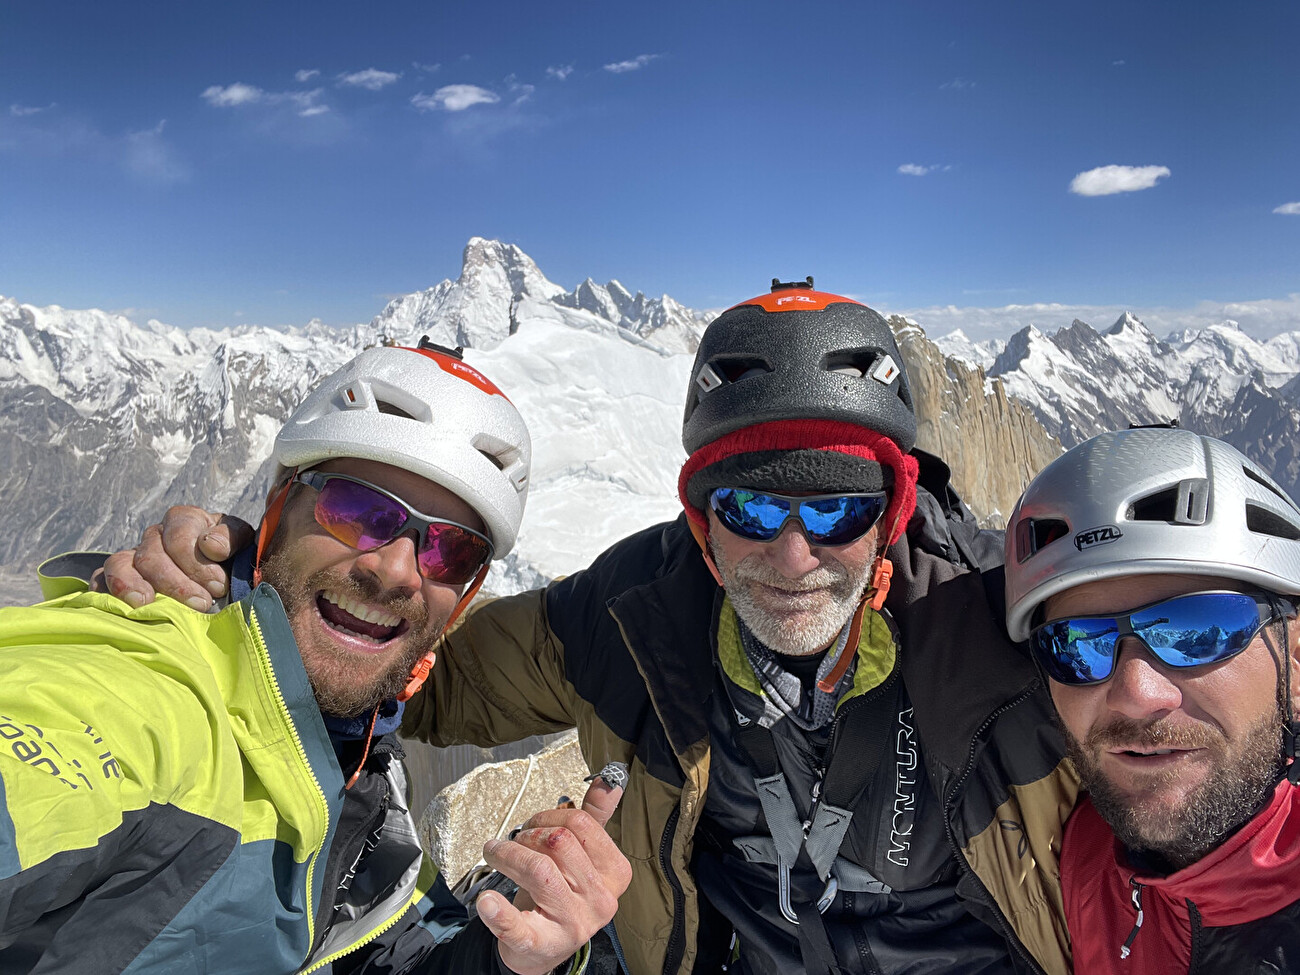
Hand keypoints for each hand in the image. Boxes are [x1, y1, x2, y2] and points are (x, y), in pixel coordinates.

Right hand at [99, 507, 254, 610]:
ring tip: (148, 606)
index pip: (180, 533)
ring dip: (134, 587)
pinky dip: (105, 592)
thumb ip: (230, 538)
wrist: (223, 582)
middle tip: (201, 604)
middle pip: (151, 555)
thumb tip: (209, 545)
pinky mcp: (118, 577)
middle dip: (176, 584)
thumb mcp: (242, 544)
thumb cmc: (231, 561)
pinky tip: (121, 608)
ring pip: (121, 564)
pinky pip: (101, 579)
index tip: (219, 586)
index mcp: (186, 520)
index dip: (197, 562)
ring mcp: (133, 556)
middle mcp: (156, 536)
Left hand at [477, 776, 631, 974]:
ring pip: (538, 871)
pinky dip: (499, 912)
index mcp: (615, 873)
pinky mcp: (540, 944)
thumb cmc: (563, 894)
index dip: (549, 816)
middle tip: (513, 841)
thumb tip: (609, 780)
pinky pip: (518, 925)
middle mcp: (600, 900)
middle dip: (527, 835)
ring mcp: (572, 924)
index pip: (582, 824)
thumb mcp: (584, 857)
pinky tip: (487, 902)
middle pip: (559, 843)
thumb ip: (596, 818)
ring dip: (507, 855)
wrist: (545, 947)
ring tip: (495, 854)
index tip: (533, 824)